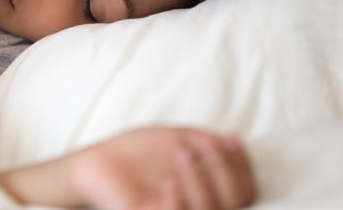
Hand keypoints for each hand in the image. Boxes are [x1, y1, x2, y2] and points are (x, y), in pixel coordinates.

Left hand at [69, 127, 255, 209]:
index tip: (230, 139)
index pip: (245, 190)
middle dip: (226, 172)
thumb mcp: (175, 139)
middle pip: (235, 203)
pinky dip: (177, 201)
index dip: (244, 166)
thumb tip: (232, 142)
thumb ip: (204, 142)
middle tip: (203, 145)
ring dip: (200, 181)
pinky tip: (169, 180)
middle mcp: (196, 206)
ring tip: (181, 152)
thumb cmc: (136, 152)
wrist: (98, 162)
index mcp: (207, 191)